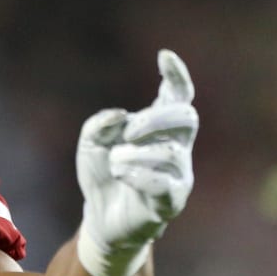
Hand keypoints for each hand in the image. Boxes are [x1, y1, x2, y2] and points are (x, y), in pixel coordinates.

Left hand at [76, 49, 197, 275]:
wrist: (100, 217)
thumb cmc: (103, 175)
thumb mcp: (90, 145)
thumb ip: (99, 125)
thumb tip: (120, 117)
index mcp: (161, 128)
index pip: (179, 95)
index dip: (176, 76)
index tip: (164, 57)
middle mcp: (177, 147)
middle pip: (186, 118)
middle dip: (157, 119)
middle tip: (129, 131)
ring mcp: (178, 175)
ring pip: (171, 153)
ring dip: (136, 154)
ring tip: (116, 162)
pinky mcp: (171, 201)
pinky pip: (166, 184)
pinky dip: (140, 175)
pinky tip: (121, 173)